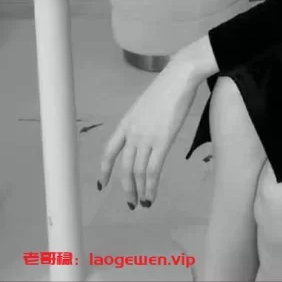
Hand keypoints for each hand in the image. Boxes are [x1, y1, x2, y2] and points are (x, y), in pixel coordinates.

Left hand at [98, 60, 199, 207]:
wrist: (179, 78)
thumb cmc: (167, 87)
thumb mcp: (146, 105)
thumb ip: (143, 122)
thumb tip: (148, 132)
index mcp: (126, 123)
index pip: (109, 151)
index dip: (105, 170)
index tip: (102, 184)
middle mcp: (132, 133)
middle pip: (123, 167)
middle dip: (126, 188)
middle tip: (130, 202)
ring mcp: (146, 138)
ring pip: (137, 172)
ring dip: (138, 190)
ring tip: (142, 203)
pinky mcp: (162, 141)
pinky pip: (152, 170)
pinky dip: (150, 186)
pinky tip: (151, 196)